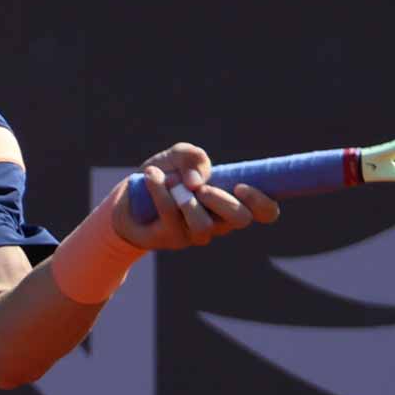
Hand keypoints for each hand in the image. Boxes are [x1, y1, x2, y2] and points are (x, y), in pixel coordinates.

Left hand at [114, 142, 280, 249]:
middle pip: (240, 220)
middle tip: (203, 188)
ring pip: (205, 226)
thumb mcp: (179, 156)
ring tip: (173, 183)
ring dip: (188, 201)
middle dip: (224, 201)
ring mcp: (195, 235)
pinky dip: (160, 190)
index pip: (266, 212)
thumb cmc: (164, 175)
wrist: (129, 197)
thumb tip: (197, 181)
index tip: (242, 186)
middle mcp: (219, 222)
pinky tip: (151, 175)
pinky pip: (171, 216)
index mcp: (232, 201)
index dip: (263, 203)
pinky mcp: (171, 238)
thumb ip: (194, 157)